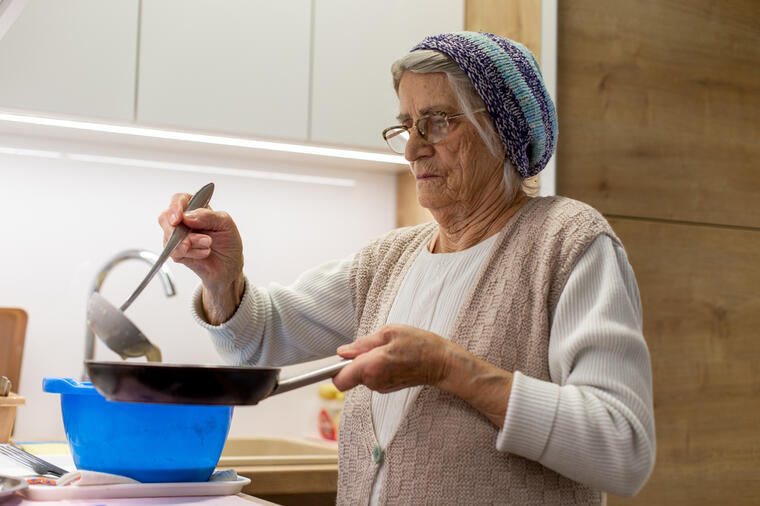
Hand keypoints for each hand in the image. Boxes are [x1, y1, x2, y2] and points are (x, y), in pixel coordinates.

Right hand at [158, 192, 244, 323]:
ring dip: (189, 244)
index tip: (178, 216)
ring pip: (168, 237)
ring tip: (207, 247)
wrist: (230, 272)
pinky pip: (174, 252)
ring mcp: (177, 239)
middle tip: (197, 238)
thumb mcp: (227, 226)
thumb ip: (209, 217)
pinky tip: (203, 254)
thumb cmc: (229, 246)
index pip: (179, 200)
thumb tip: (189, 216)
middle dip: (179, 229)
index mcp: (196, 210)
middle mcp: (183, 223)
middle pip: (165, 217)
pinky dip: (190, 254)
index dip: (175, 205)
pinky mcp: (177, 255)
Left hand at [333, 324, 453, 392]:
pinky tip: (393, 359)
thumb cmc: (419, 344)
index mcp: (371, 366)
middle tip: (375, 346)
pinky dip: (376, 367)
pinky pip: (372, 377)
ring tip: (388, 351)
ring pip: (361, 375)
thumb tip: (343, 352)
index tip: (336, 360)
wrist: (442, 363)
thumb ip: (363, 343)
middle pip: (349, 375)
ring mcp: (380, 387)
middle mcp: (373, 382)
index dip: (333, 369)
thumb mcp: (390, 332)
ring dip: (368, 362)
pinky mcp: (386, 388)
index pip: (339, 379)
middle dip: (355, 360)